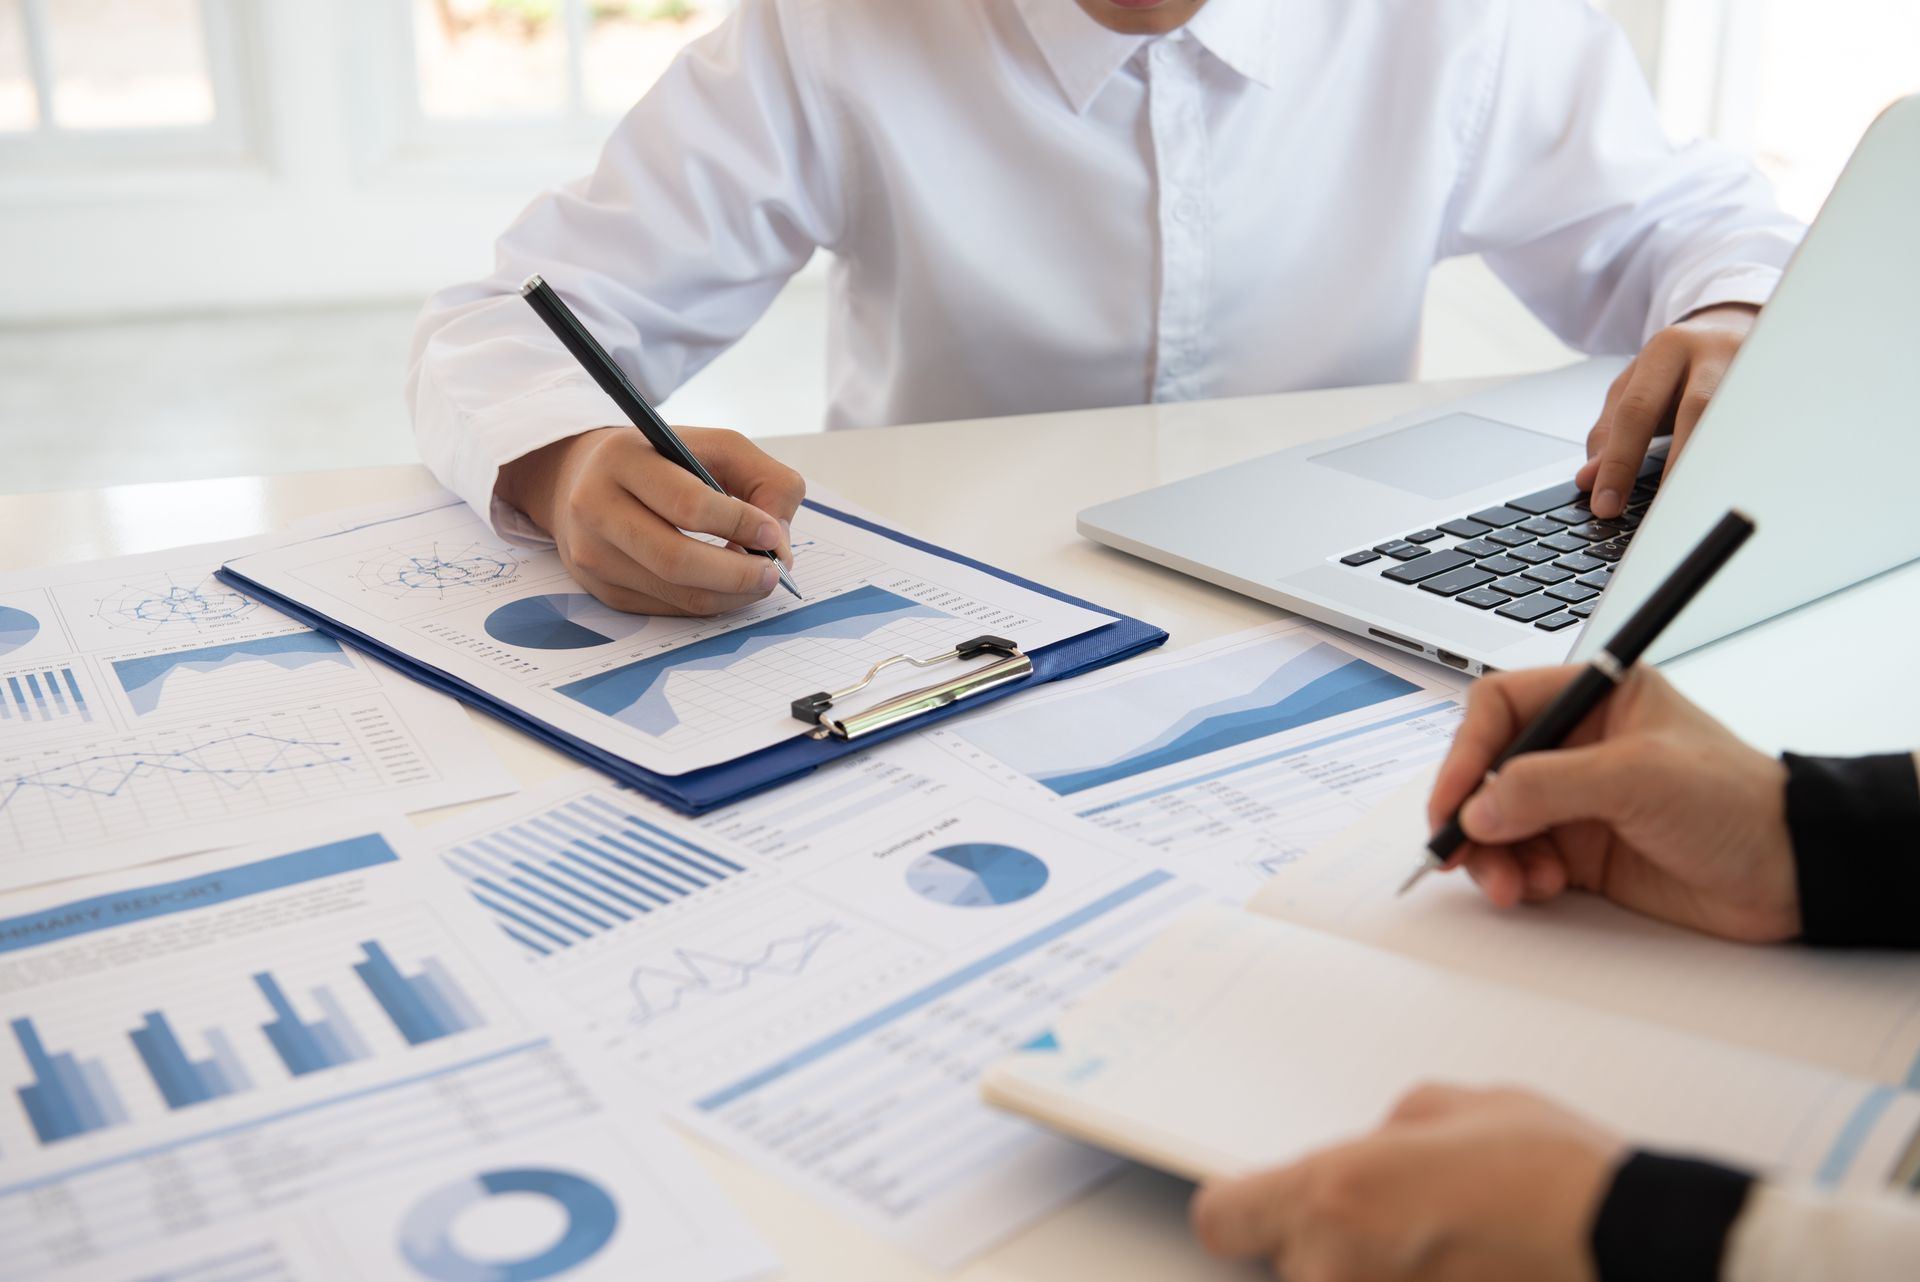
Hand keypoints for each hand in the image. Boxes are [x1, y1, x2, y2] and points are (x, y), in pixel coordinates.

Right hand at [498, 426, 804, 615]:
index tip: (773, 534)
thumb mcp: (718, 447)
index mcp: (623, 459)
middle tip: (772, 573)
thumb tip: (780, 546)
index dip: (739, 524)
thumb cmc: (664, 461)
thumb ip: (765, 481)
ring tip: (756, 580)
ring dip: (729, 594)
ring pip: (674, 592)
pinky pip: (667, 608)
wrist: (583, 479)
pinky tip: (724, 585)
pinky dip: (707, 602)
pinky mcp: (600, 588)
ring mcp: (592, 552)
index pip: (688, 504)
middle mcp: (595, 506)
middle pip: (675, 559)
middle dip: (737, 573)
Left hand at [1192, 1084, 1620, 1281]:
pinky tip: (1471, 1266)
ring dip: (1379, 1270)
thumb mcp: (1461, 1107)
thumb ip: (1392, 1129)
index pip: (1221, 1219)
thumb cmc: (1559, 1179)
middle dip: (1334, 1244)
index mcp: (1336, 1194)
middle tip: (1405, 1224)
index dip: (1243, 1209)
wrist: (1640, 1250)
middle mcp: (1339, 1268)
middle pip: (1290, 1263)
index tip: (1258, 1207)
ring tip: (1451, 1247)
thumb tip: (1378, 1149)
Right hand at [1428, 664, 1797, 941]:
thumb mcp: (1639, 777)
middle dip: (1469, 812)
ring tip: (1510, 883)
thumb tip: (1479, 807)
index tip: (1454, 798)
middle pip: (1487, 769)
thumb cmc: (1739, 804)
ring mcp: (1577, 801)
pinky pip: (1521, 859)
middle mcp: (1578, 746)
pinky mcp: (1581, 852)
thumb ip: (1549, 785)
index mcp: (1596, 701)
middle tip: (1458, 849)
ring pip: (1497, 821)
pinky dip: (1515, 876)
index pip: (1502, 708)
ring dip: (1491, 854)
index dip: (1466, 750)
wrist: (1792, 875)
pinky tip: (1537, 888)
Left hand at [1577, 303, 1756, 517]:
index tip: (1606, 505)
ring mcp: (1753, 367)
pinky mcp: (1780, 386)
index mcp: (1667, 349)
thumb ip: (1608, 431)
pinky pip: (1763, 432)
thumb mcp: (1634, 388)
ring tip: (1694, 508)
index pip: (1637, 411)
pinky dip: (1744, 464)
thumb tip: (1589, 479)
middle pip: (1695, 412)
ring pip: (1734, 424)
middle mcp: (1713, 353)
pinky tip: (1730, 492)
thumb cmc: (1676, 370)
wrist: (1729, 330)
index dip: (1619, 463)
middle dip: (1674, 470)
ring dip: (1714, 470)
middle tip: (1658, 516)